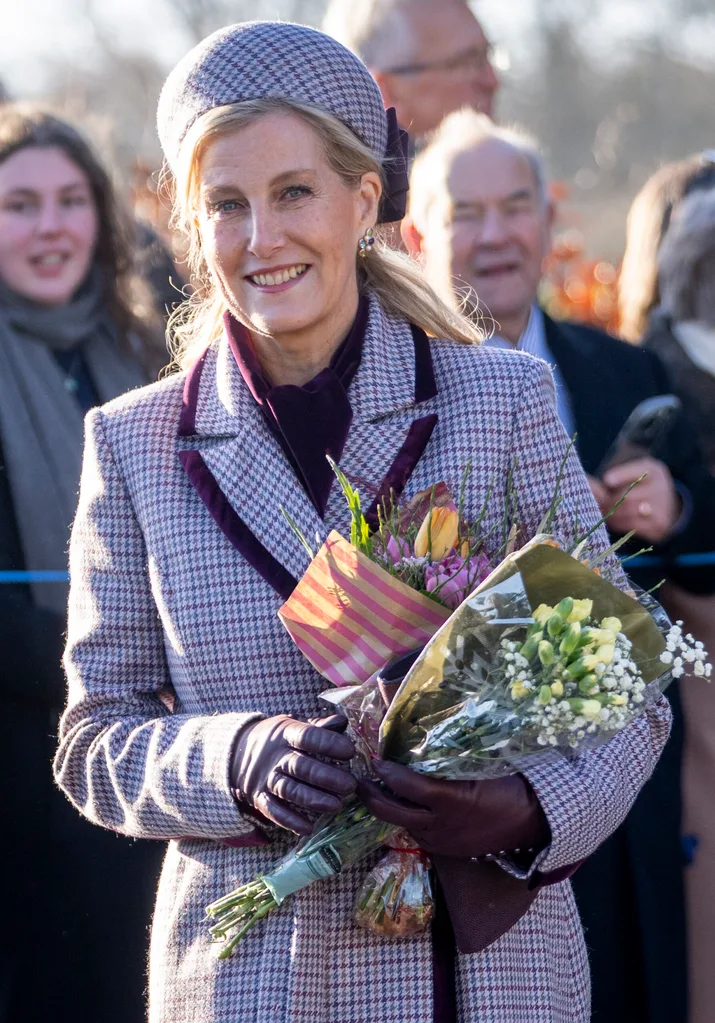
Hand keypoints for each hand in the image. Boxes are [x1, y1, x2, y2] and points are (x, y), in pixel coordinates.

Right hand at [230, 714, 355, 834]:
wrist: (236, 750)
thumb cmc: (278, 738)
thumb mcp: (294, 725)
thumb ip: (319, 726)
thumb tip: (343, 722)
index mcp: (285, 733)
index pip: (307, 736)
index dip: (328, 743)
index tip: (349, 752)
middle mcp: (274, 756)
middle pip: (300, 766)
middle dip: (326, 777)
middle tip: (350, 785)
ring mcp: (265, 777)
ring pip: (288, 790)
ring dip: (313, 800)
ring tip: (337, 806)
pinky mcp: (258, 797)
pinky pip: (273, 811)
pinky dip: (290, 821)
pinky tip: (308, 828)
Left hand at [358, 760, 549, 858]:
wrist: (535, 821)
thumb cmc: (512, 785)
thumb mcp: (483, 764)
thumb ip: (449, 755)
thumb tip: (424, 737)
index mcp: (451, 800)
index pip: (407, 786)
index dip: (387, 771)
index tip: (375, 758)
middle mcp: (441, 825)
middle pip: (393, 811)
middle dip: (371, 796)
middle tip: (358, 780)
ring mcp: (442, 840)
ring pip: (402, 824)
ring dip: (386, 807)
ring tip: (375, 789)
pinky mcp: (446, 849)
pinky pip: (417, 833)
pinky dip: (406, 818)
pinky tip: (402, 805)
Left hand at [588, 457, 681, 543]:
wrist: (668, 508)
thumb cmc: (639, 488)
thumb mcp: (631, 476)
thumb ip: (610, 479)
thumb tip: (586, 484)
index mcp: (654, 470)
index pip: (637, 471)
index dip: (621, 475)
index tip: (607, 480)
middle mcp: (661, 488)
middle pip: (627, 495)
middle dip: (609, 500)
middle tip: (596, 503)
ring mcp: (662, 508)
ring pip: (627, 512)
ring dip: (611, 514)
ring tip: (603, 512)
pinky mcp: (658, 526)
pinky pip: (632, 526)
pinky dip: (618, 524)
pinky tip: (612, 521)